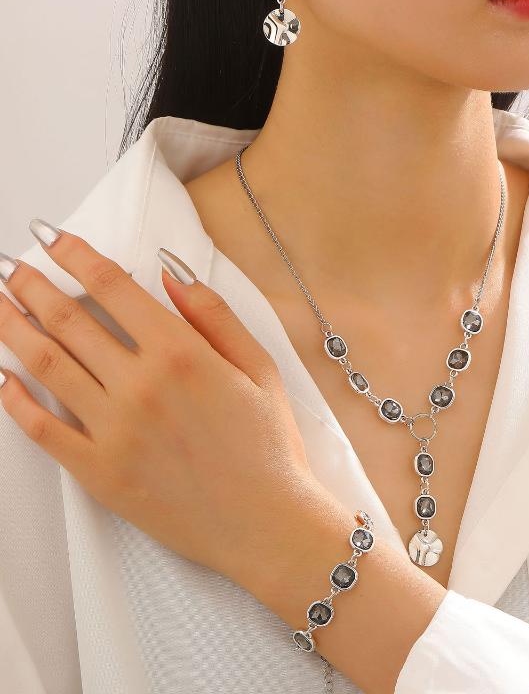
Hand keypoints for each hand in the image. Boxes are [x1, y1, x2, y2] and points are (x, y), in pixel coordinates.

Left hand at [0, 220, 327, 587]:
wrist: (265, 522)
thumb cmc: (268, 446)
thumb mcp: (259, 367)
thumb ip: (214, 315)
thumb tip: (171, 273)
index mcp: (181, 354)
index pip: (112, 288)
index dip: (76, 256)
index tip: (53, 239)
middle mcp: (139, 386)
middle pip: (67, 321)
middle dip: (32, 285)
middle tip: (13, 267)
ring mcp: (113, 431)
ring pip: (45, 366)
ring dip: (12, 329)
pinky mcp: (99, 473)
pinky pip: (41, 430)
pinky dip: (15, 400)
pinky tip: (4, 378)